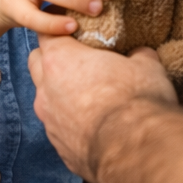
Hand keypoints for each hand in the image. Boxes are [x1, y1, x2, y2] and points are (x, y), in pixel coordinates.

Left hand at [30, 34, 182, 182]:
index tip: (74, 32)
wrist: (136, 151)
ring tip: (88, 97)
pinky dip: (71, 124)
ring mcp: (49, 121)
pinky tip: (94, 127)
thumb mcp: (146, 66)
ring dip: (60, 94)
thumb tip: (141, 54)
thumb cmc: (137, 100)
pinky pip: (58, 129)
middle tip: (78, 61)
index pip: (46, 34)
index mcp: (61, 59)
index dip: (60, 31)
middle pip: (36, 63)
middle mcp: (46, 89)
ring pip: (44, 99)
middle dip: (51, 59)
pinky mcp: (59, 147)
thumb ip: (138, 56)